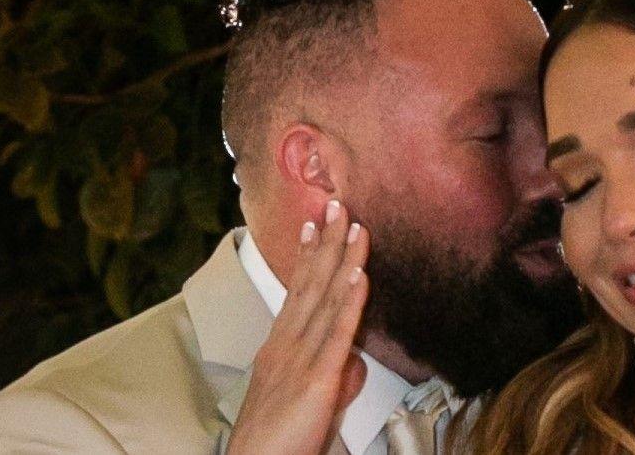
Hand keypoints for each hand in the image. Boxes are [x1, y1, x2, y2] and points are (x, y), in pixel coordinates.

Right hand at [227, 200, 370, 454]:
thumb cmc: (277, 443)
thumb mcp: (310, 401)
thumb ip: (335, 375)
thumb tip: (356, 361)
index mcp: (280, 348)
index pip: (297, 292)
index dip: (307, 255)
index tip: (314, 223)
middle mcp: (286, 346)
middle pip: (310, 284)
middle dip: (327, 242)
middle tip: (339, 205)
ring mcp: (299, 359)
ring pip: (325, 300)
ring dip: (342, 260)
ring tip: (355, 227)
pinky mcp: (316, 380)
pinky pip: (337, 334)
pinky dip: (348, 302)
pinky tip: (358, 275)